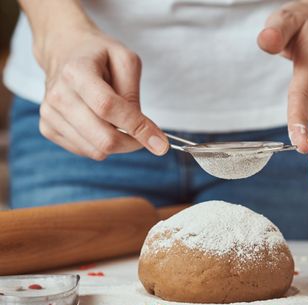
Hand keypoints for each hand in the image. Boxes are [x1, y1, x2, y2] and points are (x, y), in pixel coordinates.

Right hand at [34, 23, 167, 159]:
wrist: (64, 52)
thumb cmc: (99, 56)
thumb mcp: (125, 59)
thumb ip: (133, 93)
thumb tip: (140, 129)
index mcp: (77, 72)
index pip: (108, 108)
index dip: (137, 128)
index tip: (161, 144)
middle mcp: (58, 95)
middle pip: (103, 138)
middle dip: (133, 143)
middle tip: (147, 136)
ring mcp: (50, 115)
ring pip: (96, 150)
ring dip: (118, 144)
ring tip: (119, 121)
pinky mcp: (48, 129)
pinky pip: (86, 151)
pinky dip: (102, 144)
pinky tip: (102, 124)